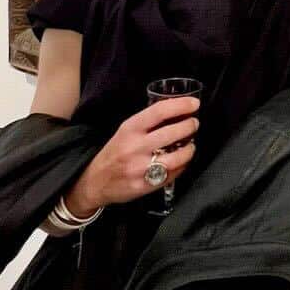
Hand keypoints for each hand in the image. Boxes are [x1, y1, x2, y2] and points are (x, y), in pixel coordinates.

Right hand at [65, 97, 200, 213]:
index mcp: (130, 129)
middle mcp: (135, 147)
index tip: (194, 104)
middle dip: (189, 126)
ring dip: (189, 149)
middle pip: (172, 132)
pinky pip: (173, 174)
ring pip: (177, 156)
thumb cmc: (114, 153)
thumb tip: (176, 113)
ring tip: (190, 145)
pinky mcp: (146, 186)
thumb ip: (147, 124)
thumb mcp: (124, 132)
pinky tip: (182, 161)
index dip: (180, 105)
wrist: (95, 181)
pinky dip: (182, 166)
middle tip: (194, 124)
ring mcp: (141, 168)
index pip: (159, 111)